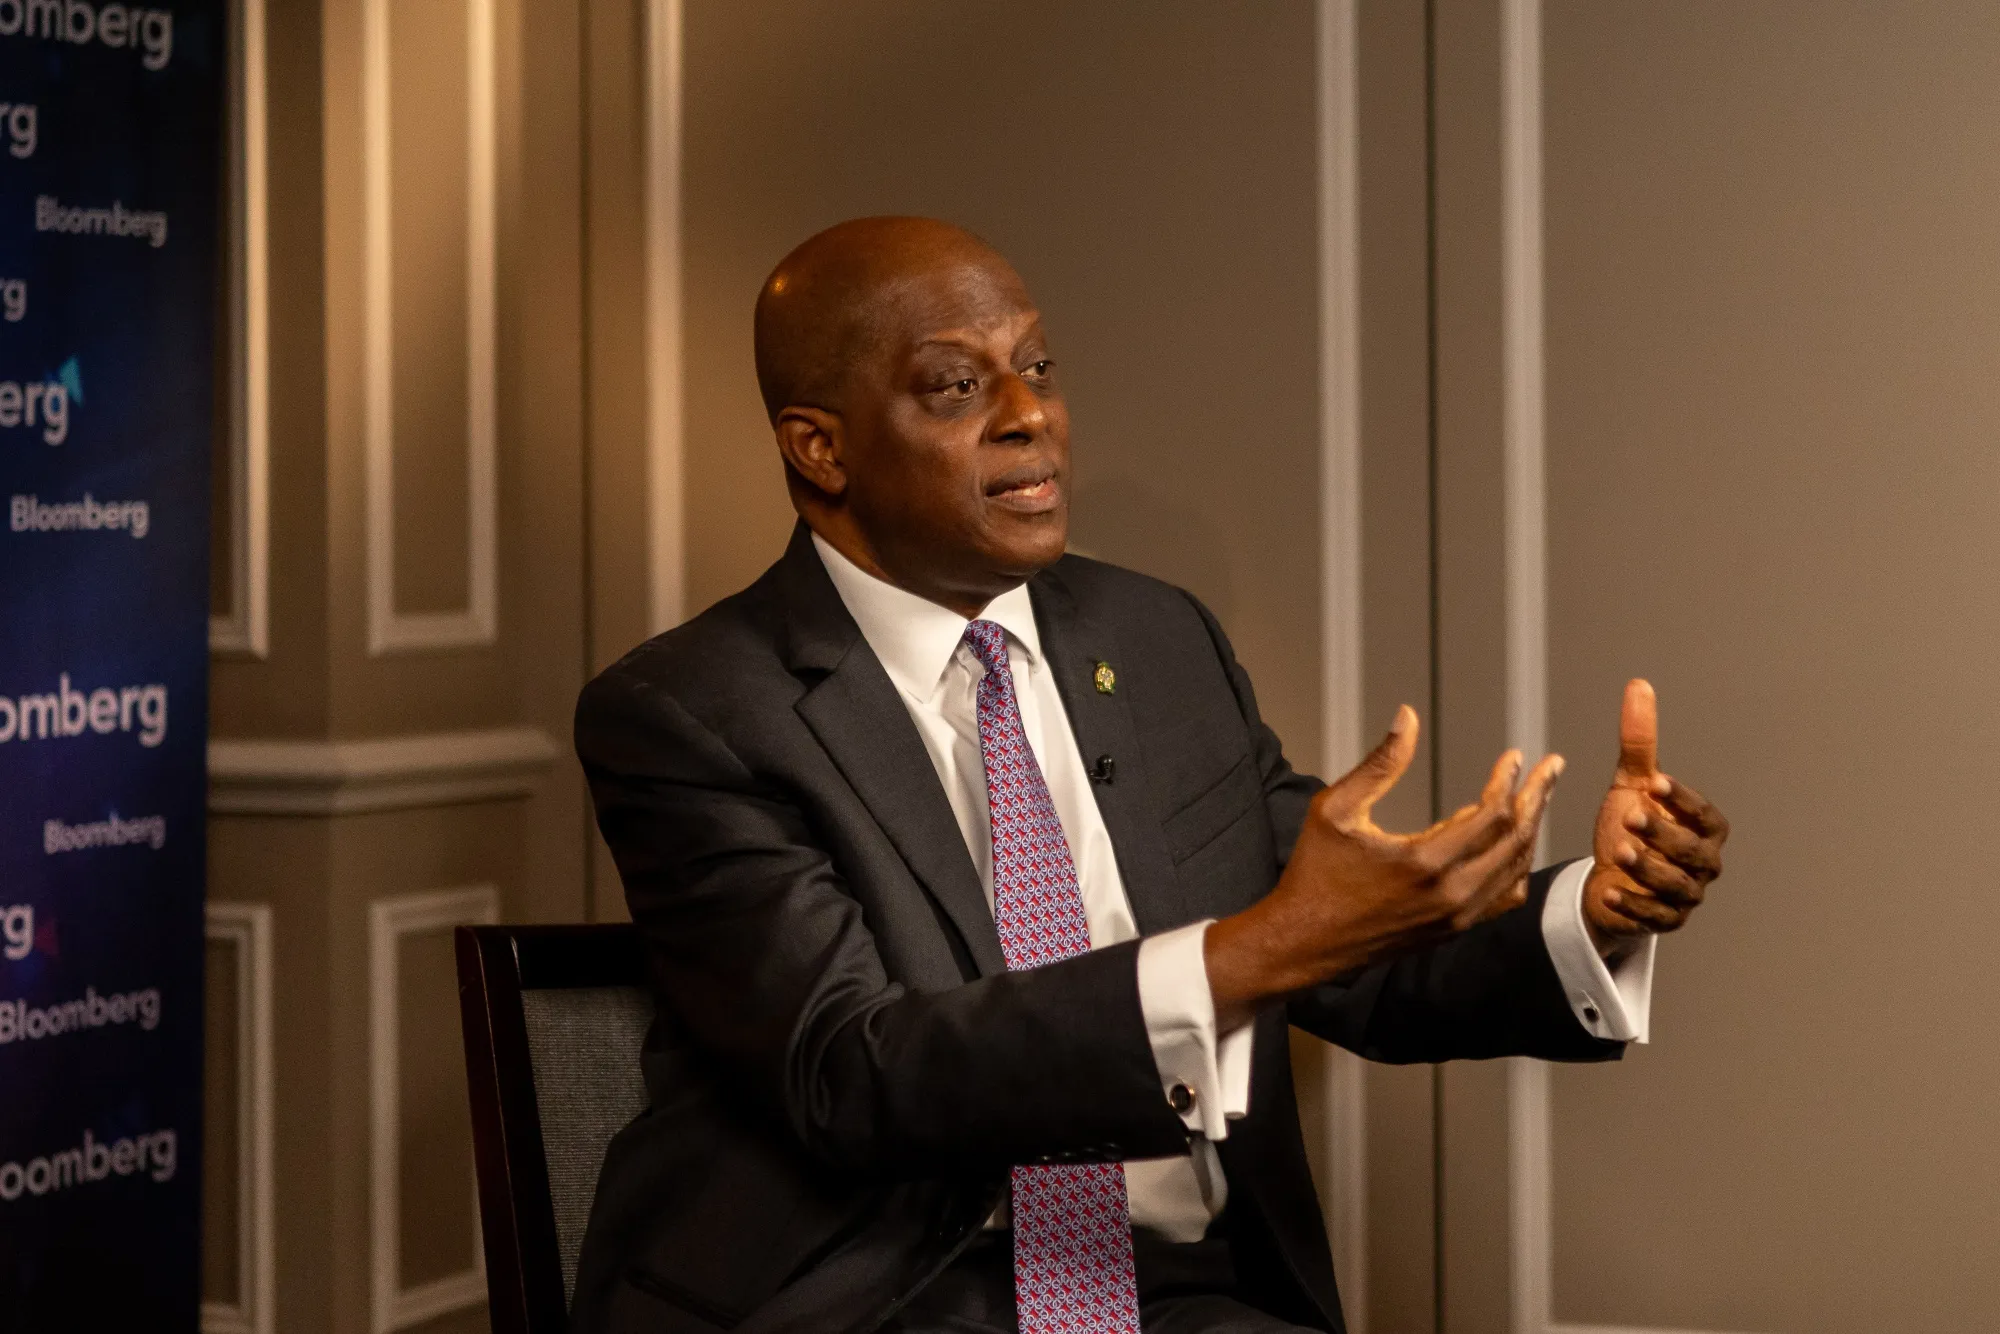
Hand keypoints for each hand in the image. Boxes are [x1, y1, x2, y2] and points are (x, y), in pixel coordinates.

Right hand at [1205, 705, 1564, 1025]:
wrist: (1303, 941)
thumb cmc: (1314, 873)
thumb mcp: (1336, 809)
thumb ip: (1379, 763)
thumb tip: (1408, 716)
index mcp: (1424, 862)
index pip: (1492, 814)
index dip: (1508, 780)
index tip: (1514, 757)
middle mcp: (1450, 894)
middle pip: (1516, 840)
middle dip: (1536, 797)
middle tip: (1551, 768)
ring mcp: (1456, 917)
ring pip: (1517, 869)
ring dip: (1531, 830)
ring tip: (1537, 799)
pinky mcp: (1452, 930)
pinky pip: (1503, 898)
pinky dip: (1517, 868)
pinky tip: (1516, 846)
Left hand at [1583, 680, 1729, 955]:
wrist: (1610, 873)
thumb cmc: (1630, 823)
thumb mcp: (1632, 783)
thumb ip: (1639, 741)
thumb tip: (1638, 685)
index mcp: (1706, 827)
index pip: (1703, 813)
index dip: (1682, 798)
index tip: (1655, 782)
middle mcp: (1704, 862)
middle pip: (1691, 851)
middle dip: (1662, 835)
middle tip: (1630, 819)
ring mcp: (1687, 895)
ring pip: (1674, 885)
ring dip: (1647, 869)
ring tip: (1618, 851)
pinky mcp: (1666, 920)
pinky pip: (1654, 916)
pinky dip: (1631, 905)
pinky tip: (1607, 889)